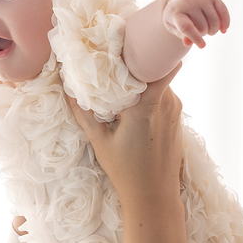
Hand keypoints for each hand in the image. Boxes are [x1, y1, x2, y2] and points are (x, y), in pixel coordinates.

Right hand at [66, 63, 183, 204]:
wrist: (154, 196)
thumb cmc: (126, 171)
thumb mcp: (100, 142)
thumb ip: (84, 113)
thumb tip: (66, 88)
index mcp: (147, 105)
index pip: (151, 64)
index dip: (137, 51)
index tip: (119, 46)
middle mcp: (166, 103)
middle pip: (153, 70)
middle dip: (136, 65)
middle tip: (113, 63)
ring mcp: (174, 110)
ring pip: (158, 83)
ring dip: (142, 81)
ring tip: (120, 83)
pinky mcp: (176, 118)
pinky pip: (163, 95)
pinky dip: (149, 94)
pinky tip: (133, 103)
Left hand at [162, 0, 229, 47]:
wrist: (180, 1)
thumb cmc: (177, 18)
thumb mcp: (174, 28)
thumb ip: (182, 36)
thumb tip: (188, 43)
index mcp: (176, 12)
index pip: (186, 27)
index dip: (195, 37)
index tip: (202, 46)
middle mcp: (188, 2)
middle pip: (203, 27)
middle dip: (202, 34)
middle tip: (198, 31)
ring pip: (214, 22)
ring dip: (212, 30)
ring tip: (206, 29)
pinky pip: (223, 12)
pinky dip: (225, 23)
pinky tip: (224, 30)